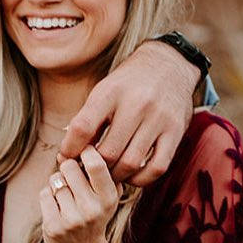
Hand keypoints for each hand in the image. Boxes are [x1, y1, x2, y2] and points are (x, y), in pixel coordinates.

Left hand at [39, 148, 119, 242]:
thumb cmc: (93, 213)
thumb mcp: (107, 195)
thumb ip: (101, 170)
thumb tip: (84, 143)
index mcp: (109, 198)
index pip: (96, 164)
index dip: (86, 151)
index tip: (84, 152)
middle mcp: (92, 209)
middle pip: (69, 167)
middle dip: (67, 168)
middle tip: (72, 181)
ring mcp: (72, 219)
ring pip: (54, 179)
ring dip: (56, 184)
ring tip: (66, 198)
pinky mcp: (54, 226)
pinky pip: (44, 194)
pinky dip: (47, 197)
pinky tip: (57, 208)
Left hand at [59, 40, 197, 184]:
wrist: (169, 63)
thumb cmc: (128, 82)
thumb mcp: (103, 91)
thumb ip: (86, 120)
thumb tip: (68, 153)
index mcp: (111, 92)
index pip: (83, 127)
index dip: (70, 148)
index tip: (66, 157)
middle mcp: (136, 105)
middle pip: (108, 152)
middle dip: (93, 167)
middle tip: (87, 171)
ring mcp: (159, 119)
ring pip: (131, 163)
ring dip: (116, 176)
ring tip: (108, 175)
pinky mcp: (176, 131)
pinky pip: (157, 167)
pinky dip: (141, 178)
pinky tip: (131, 175)